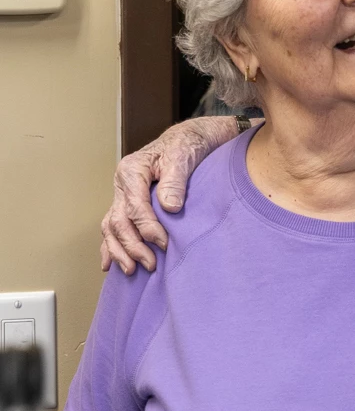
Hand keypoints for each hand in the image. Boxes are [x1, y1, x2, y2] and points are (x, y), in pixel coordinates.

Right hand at [100, 116, 240, 273]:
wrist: (189, 139)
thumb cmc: (186, 146)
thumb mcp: (183, 156)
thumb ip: (175, 181)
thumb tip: (168, 207)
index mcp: (131, 170)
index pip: (134, 206)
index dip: (147, 228)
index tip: (164, 244)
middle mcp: (122, 184)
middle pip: (118, 221)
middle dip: (132, 246)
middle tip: (150, 264)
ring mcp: (122, 195)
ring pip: (111, 227)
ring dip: (119, 251)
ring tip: (131, 270)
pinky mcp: (127, 204)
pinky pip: (113, 227)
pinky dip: (110, 246)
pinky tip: (109, 264)